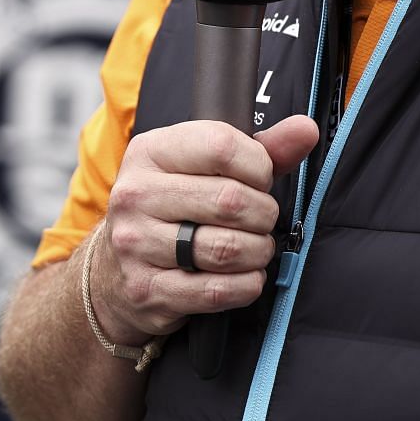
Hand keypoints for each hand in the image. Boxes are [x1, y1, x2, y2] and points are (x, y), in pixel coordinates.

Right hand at [89, 115, 317, 346]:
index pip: (222, 146)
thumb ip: (259, 149)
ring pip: (228, 248)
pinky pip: (218, 290)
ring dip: (258, 252)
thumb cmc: (172, 210)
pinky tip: (244, 276)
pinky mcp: (147, 289)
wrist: (114, 270)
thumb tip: (305, 130)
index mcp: (149, 152)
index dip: (258, 166)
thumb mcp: (204, 169)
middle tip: (260, 219)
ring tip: (254, 248)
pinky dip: (246, 285)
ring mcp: (136, 244)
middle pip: (232, 201)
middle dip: (263, 214)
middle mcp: (135, 194)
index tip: (258, 180)